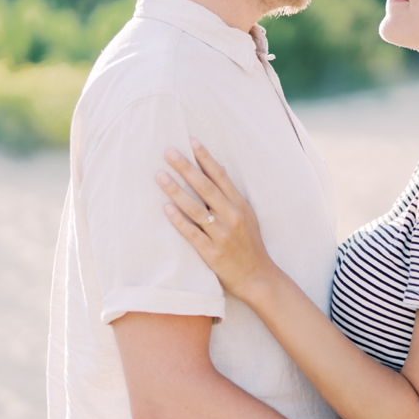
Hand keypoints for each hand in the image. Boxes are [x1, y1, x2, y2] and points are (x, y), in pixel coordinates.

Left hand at [158, 142, 277, 301]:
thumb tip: (219, 170)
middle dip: (186, 168)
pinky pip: (192, 233)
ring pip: (196, 208)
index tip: (192, 141)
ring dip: (176, 190)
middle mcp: (232, 217)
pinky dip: (179, 220)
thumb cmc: (250, 245)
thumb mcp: (248, 216)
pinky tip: (166, 208)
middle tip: (170, 152)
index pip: (221, 177)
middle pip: (206, 188)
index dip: (206, 158)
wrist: (258, 277)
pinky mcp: (212, 253)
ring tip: (160, 176)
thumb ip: (232, 196)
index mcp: (240, 206)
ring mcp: (222, 235)